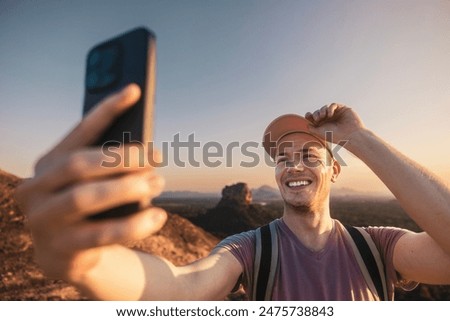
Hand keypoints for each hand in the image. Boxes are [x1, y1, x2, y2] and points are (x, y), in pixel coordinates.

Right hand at [14, 84, 166, 282]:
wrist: (65, 254)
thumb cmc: (87, 208)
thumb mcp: (92, 182)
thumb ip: (108, 164)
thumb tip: (146, 146)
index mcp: (47, 164)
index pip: (78, 132)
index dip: (106, 110)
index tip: (134, 91)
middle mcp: (36, 189)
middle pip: (79, 165)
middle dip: (122, 158)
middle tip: (156, 156)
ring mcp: (43, 220)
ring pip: (85, 197)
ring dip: (127, 188)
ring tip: (158, 182)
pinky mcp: (59, 249)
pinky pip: (101, 235)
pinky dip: (134, 224)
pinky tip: (158, 216)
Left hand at [305, 103, 365, 144]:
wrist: (350, 135)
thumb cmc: (335, 136)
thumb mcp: (320, 132)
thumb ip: (312, 128)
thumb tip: (307, 124)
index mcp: (323, 125)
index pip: (314, 118)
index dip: (310, 115)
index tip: (307, 115)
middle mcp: (329, 119)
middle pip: (318, 112)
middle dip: (316, 114)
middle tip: (318, 119)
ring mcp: (336, 114)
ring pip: (325, 108)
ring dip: (322, 110)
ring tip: (323, 116)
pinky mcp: (342, 109)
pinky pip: (333, 105)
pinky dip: (330, 108)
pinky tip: (330, 114)